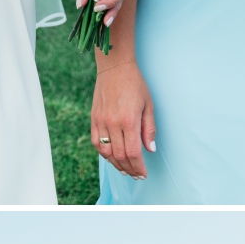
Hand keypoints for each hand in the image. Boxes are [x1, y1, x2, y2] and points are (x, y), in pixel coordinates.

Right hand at [92, 59, 155, 178]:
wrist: (114, 68)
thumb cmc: (135, 84)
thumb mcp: (148, 105)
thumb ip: (149, 129)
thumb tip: (150, 149)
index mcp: (129, 120)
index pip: (133, 152)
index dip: (138, 166)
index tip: (143, 173)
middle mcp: (113, 123)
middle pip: (119, 156)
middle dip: (129, 169)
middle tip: (136, 175)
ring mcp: (101, 122)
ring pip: (106, 152)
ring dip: (116, 164)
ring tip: (125, 170)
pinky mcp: (94, 119)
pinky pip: (96, 142)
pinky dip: (104, 153)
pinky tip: (111, 157)